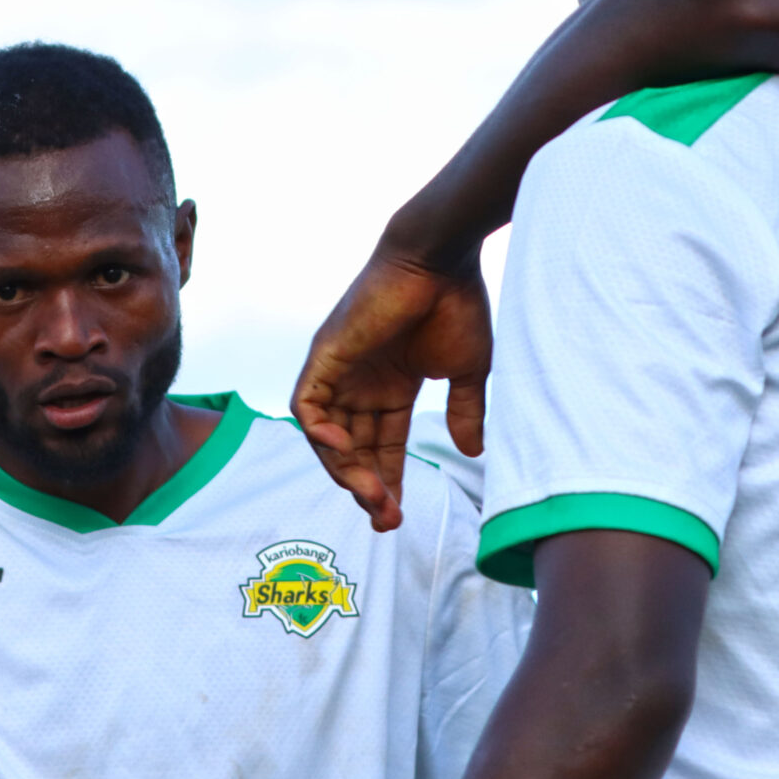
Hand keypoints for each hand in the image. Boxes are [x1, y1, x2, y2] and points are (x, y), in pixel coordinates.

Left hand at [292, 242, 491, 531]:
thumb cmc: (457, 303)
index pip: (382, 447)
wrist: (441, 260)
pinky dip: (317, 431)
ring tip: (373, 496)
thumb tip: (471, 453)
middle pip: (353, 450)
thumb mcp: (467, 370)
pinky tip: (342, 450)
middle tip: (386, 518)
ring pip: (327, 436)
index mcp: (392, 387)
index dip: (388, 482)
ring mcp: (340, 371)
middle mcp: (361, 383)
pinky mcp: (325, 356)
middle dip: (368, 488)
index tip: (396, 517)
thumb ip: (463, 411)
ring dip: (346, 471)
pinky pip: (307, 404)